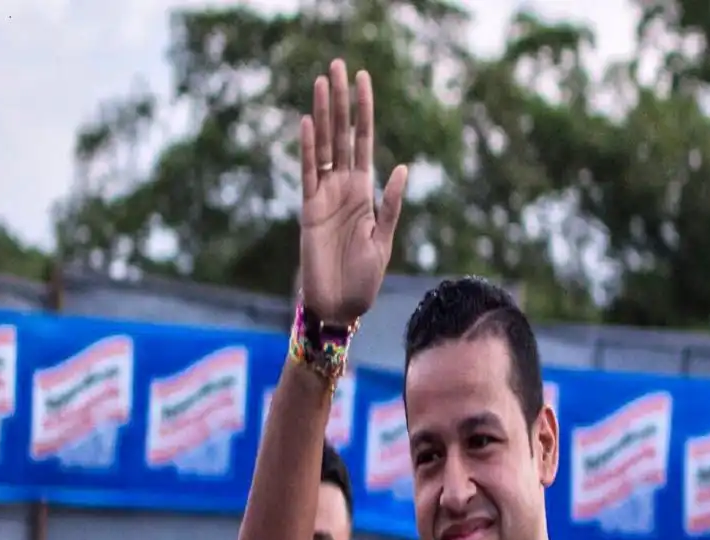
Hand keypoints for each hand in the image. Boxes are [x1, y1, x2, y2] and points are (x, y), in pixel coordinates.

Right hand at [299, 58, 407, 324]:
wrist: (340, 306)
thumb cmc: (364, 279)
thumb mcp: (384, 240)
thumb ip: (391, 205)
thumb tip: (402, 167)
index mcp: (365, 193)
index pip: (364, 142)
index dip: (364, 111)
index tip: (363, 78)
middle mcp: (343, 188)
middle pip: (341, 135)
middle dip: (340, 101)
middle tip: (337, 64)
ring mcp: (324, 197)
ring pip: (323, 147)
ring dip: (323, 115)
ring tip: (322, 82)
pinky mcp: (309, 211)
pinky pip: (307, 175)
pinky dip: (307, 150)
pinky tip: (307, 124)